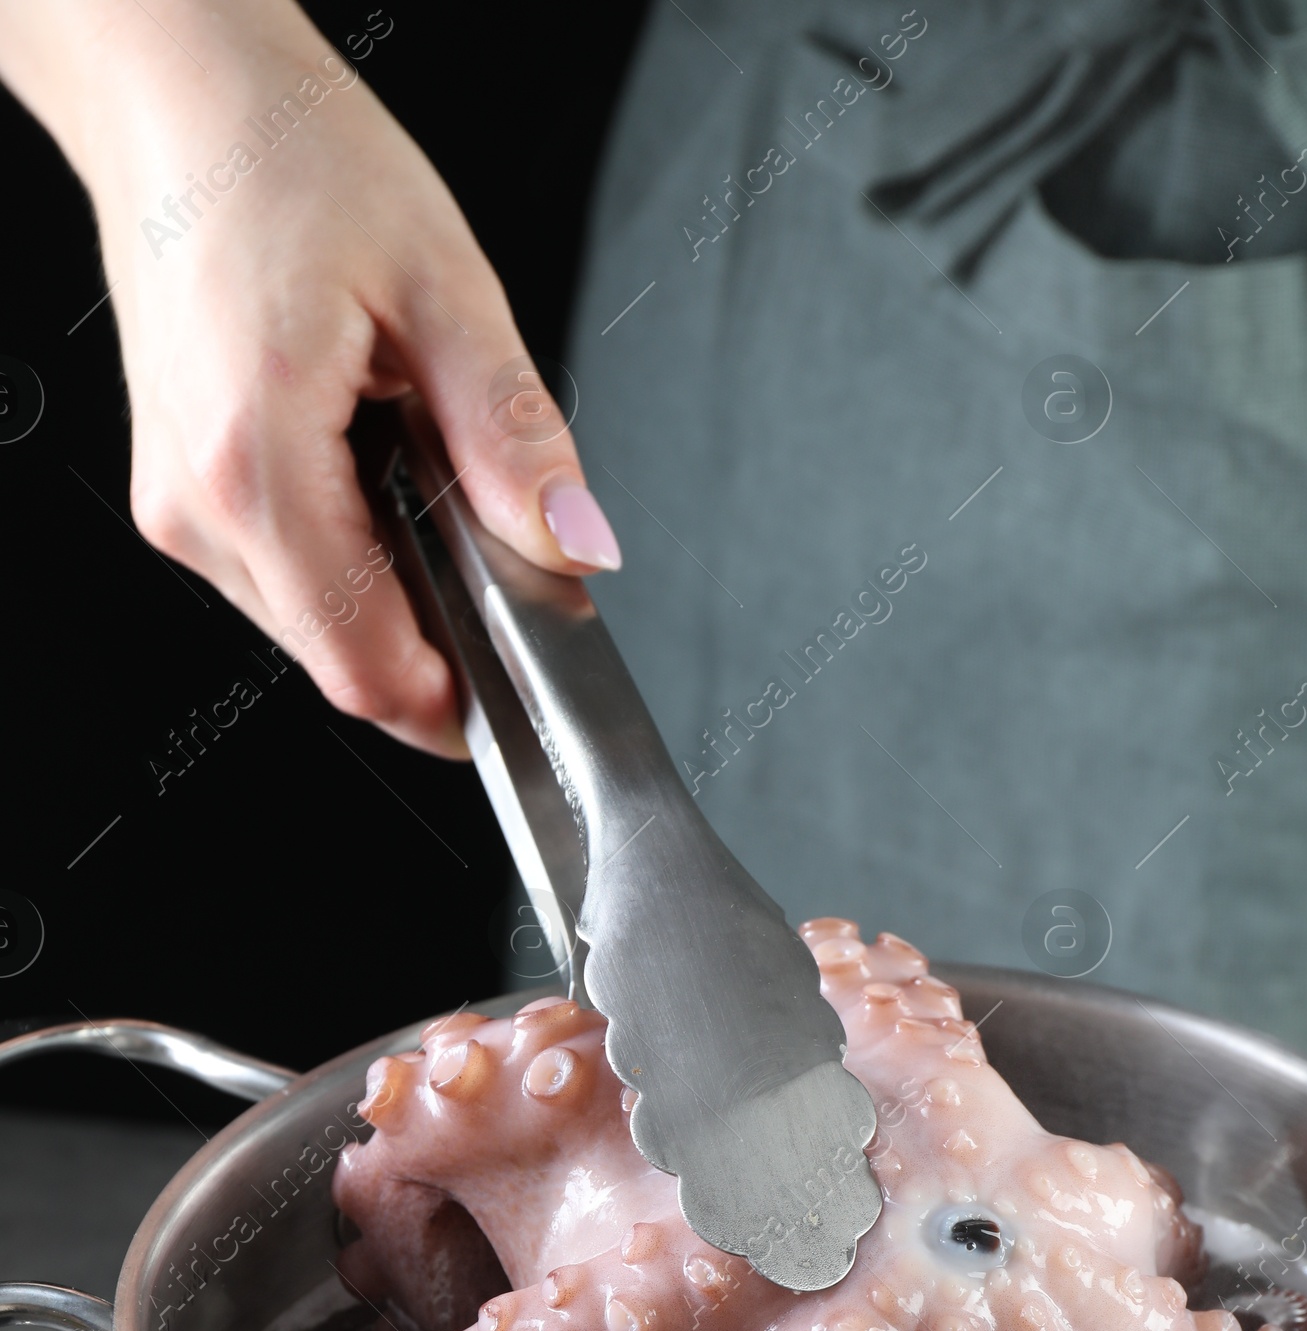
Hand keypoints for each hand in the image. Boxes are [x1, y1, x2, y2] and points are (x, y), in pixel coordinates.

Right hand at [2, 0, 620, 754]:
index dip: (453, 706)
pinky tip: (367, 463)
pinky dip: (345, 554)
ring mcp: (177, 508)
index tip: (523, 694)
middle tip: (493, 542)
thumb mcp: (442, 288)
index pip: (364, 666)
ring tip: (414, 466)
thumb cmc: (287, 157)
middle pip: (341, 659)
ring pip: (310, 628)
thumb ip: (513, 435)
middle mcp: (197, 506)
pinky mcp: (178, 495)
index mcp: (255, 465)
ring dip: (388, 591)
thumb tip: (576, 546)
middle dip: (434, 636)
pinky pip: (281, 577)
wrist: (174, 92)